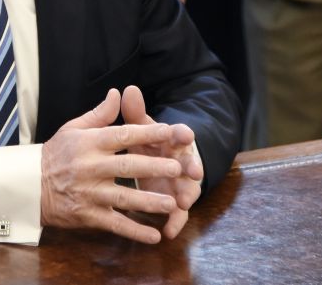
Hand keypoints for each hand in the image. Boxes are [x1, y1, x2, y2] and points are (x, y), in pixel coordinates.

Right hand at [40, 89, 184, 243]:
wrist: (29, 185)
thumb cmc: (56, 153)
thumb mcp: (73, 129)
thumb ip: (100, 114)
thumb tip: (118, 93)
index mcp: (89, 143)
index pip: (122, 135)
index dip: (147, 133)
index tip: (170, 131)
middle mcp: (90, 167)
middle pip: (127, 167)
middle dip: (154, 167)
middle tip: (179, 167)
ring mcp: (89, 194)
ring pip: (124, 199)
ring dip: (149, 202)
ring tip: (172, 203)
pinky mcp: (88, 216)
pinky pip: (115, 224)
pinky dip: (135, 232)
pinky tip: (155, 237)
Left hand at [121, 85, 201, 238]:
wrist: (160, 163)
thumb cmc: (149, 143)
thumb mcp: (142, 127)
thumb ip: (135, 112)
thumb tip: (128, 89)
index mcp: (173, 140)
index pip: (181, 134)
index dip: (183, 134)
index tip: (185, 133)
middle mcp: (181, 161)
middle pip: (190, 162)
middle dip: (192, 166)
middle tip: (193, 170)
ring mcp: (180, 183)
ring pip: (187, 189)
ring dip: (186, 194)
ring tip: (183, 201)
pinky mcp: (175, 202)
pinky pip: (177, 215)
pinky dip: (175, 223)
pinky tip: (169, 232)